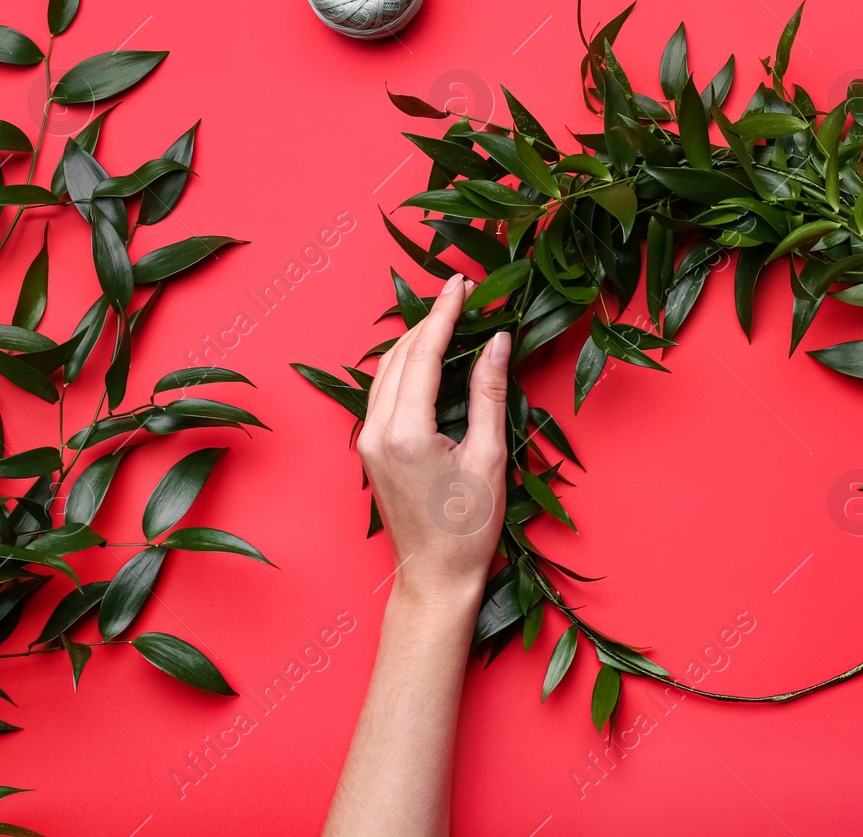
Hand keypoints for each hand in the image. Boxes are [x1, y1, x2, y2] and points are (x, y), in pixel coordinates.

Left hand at [357, 273, 509, 605]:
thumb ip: (488, 393)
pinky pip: (382, 391)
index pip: (423, 353)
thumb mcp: (488, 456)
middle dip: (429, 320)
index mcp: (406, 431)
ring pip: (385, 370)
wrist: (435, 577)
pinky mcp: (369, 450)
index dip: (445, 314)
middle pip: (398, 355)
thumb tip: (496, 342)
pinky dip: (405, 365)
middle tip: (461, 294)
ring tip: (448, 317)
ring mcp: (367, 441)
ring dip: (414, 340)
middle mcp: (376, 431)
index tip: (463, 284)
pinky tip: (427, 357)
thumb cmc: (468, 528)